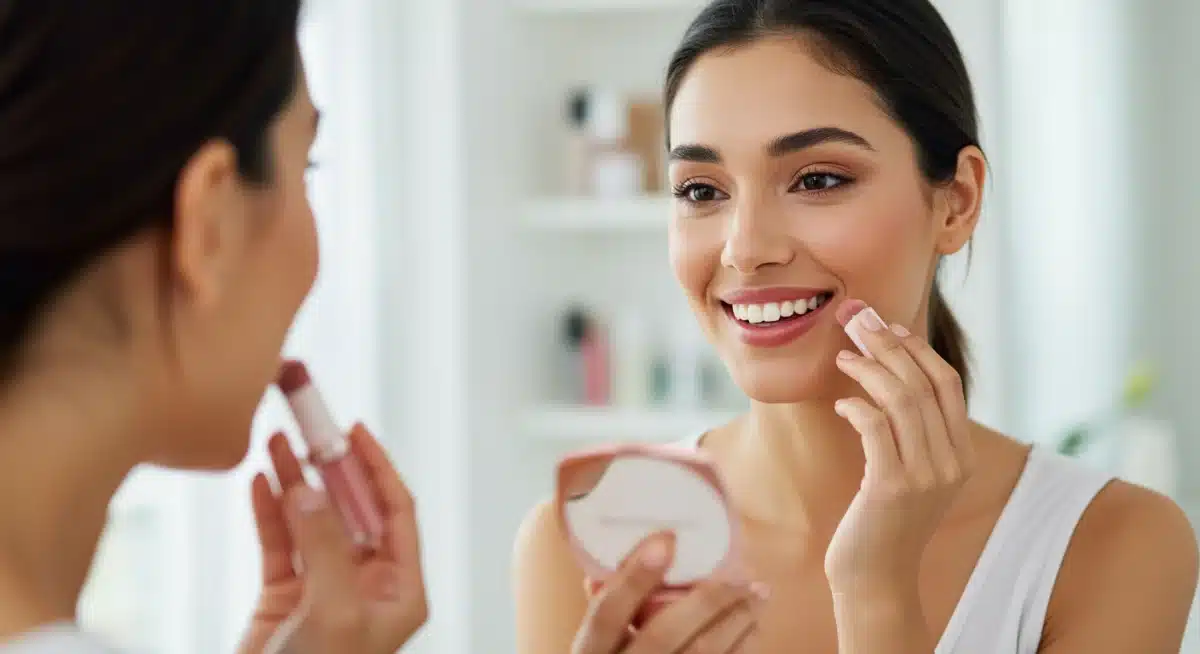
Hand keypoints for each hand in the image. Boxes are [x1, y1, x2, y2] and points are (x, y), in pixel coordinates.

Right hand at [237, 424, 427, 653]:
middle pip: (352, 509)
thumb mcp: (334, 611)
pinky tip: (260, 482)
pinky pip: (280, 543)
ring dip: (294, 482)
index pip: (397, 513)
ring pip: (312, 521)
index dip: (377, 468)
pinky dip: (269, 512)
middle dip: (330, 469)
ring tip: (276, 443)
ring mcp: (325, 589)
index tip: (354, 432)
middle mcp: (367, 585)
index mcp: (400, 590)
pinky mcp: (285, 598)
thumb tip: (312, 492)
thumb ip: (326, 547)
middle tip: (307, 429)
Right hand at [573, 534, 761, 653]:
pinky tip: (753, 630)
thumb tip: (632, 555)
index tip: (667, 540)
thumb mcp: (592, 644)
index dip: (635, 578)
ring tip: (758, 593)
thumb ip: (607, 608)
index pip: (607, 613)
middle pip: (663, 635)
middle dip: (706, 600)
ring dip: (736, 622)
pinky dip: (741, 650)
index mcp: (590, 653)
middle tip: (740, 572)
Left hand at [825, 300, 974, 589]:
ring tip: (842, 355)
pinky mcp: (891, 488)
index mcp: (962, 454)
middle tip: (856, 320)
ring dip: (869, 368)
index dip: (918, 347)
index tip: (887, 324)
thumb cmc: (882, 520)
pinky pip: (876, 427)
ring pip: (902, 400)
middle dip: (889, 344)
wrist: (874, 577)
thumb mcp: (910, 472)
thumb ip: (913, 432)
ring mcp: (925, 476)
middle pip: (924, 383)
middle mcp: (951, 462)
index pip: (948, 383)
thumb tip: (891, 373)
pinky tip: (840, 403)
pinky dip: (857, 406)